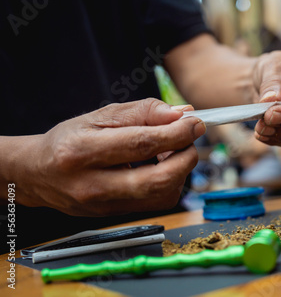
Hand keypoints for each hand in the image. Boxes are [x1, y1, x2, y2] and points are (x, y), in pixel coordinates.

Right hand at [13, 98, 205, 215]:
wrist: (38, 175)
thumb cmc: (69, 141)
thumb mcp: (100, 116)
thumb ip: (142, 112)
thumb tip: (180, 115)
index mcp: (83, 151)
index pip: (142, 144)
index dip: (177, 133)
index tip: (195, 123)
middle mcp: (93, 184)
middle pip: (158, 179)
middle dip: (186, 157)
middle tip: (190, 139)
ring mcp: (104, 206)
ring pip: (162, 195)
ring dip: (180, 170)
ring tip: (171, 151)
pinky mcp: (115, 216)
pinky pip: (157, 202)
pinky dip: (170, 183)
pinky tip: (160, 167)